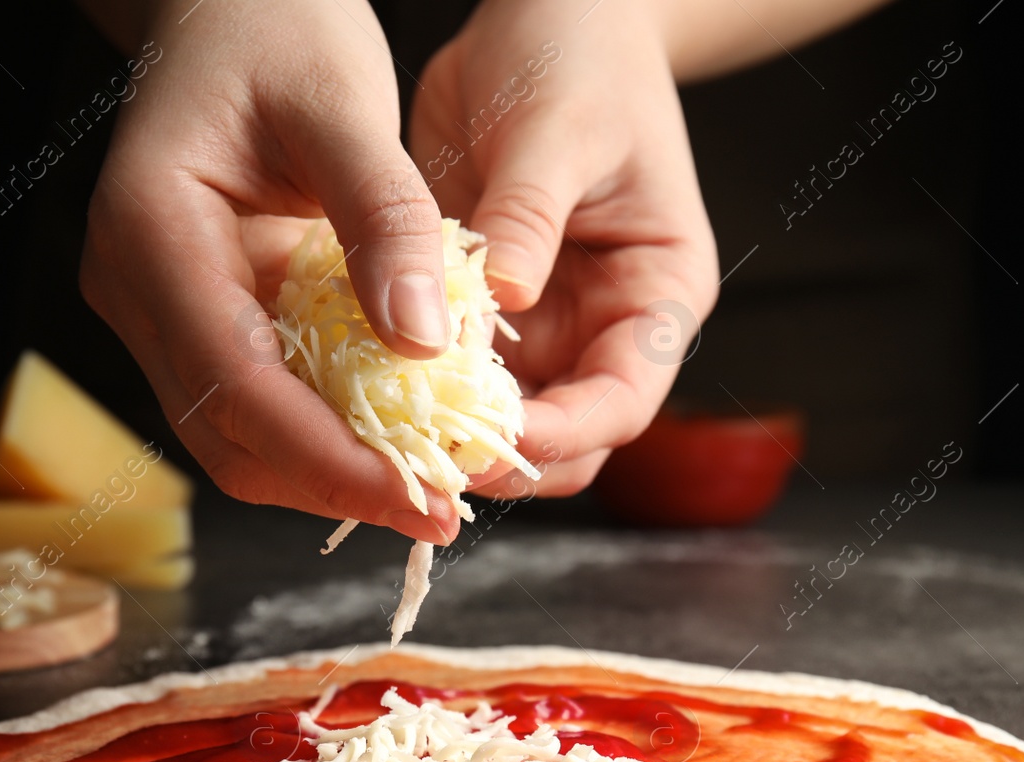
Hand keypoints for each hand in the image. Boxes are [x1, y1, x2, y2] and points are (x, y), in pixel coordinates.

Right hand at [80, 0, 463, 543]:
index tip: (421, 496)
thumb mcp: (342, 102)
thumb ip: (385, 218)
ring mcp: (158, 310)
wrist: (227, 7)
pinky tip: (395, 436)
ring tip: (430, 483)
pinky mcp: (195, 318)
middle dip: (334, 485)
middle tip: (442, 507)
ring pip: (234, 436)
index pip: (234, 383)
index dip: (327, 459)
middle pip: (225, 434)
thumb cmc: (276, 27)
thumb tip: (425, 341)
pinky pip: (255, 401)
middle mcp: (136, 288)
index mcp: (152, 230)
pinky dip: (324, 432)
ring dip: (329, 473)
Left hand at [410, 0, 719, 496]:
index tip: (497, 435)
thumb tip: (503, 296)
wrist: (548, 16)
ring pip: (505, 423)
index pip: (623, 400)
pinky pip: (451, 376)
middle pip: (568, 440)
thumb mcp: (559, 127)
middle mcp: (603, 327)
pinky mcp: (485, 313)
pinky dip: (417, 390)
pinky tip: (366, 387)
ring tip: (389, 432)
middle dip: (504, 456)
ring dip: (454, 434)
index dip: (565, 432)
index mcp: (657, 295)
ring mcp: (543, 327)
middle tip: (425, 453)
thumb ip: (531, 213)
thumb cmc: (580, 58)